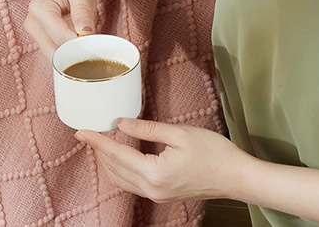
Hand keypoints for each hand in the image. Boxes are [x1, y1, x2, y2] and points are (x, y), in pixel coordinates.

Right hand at [24, 0, 99, 60]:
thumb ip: (82, 10)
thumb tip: (84, 33)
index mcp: (39, 8)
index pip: (59, 35)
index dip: (79, 43)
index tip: (97, 44)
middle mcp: (32, 22)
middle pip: (53, 49)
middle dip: (75, 53)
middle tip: (95, 48)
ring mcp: (36, 32)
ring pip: (54, 56)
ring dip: (72, 55)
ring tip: (88, 44)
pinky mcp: (42, 38)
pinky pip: (57, 53)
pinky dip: (70, 53)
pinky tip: (81, 45)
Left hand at [75, 118, 254, 202]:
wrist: (237, 177)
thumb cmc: (214, 153)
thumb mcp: (180, 133)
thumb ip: (147, 128)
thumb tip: (121, 123)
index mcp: (154, 172)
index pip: (116, 154)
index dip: (96, 141)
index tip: (81, 131)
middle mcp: (151, 188)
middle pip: (113, 168)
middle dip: (99, 150)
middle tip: (89, 132)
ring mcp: (156, 195)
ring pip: (120, 179)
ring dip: (108, 161)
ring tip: (101, 142)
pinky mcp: (161, 195)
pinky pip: (131, 184)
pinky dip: (120, 170)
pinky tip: (120, 156)